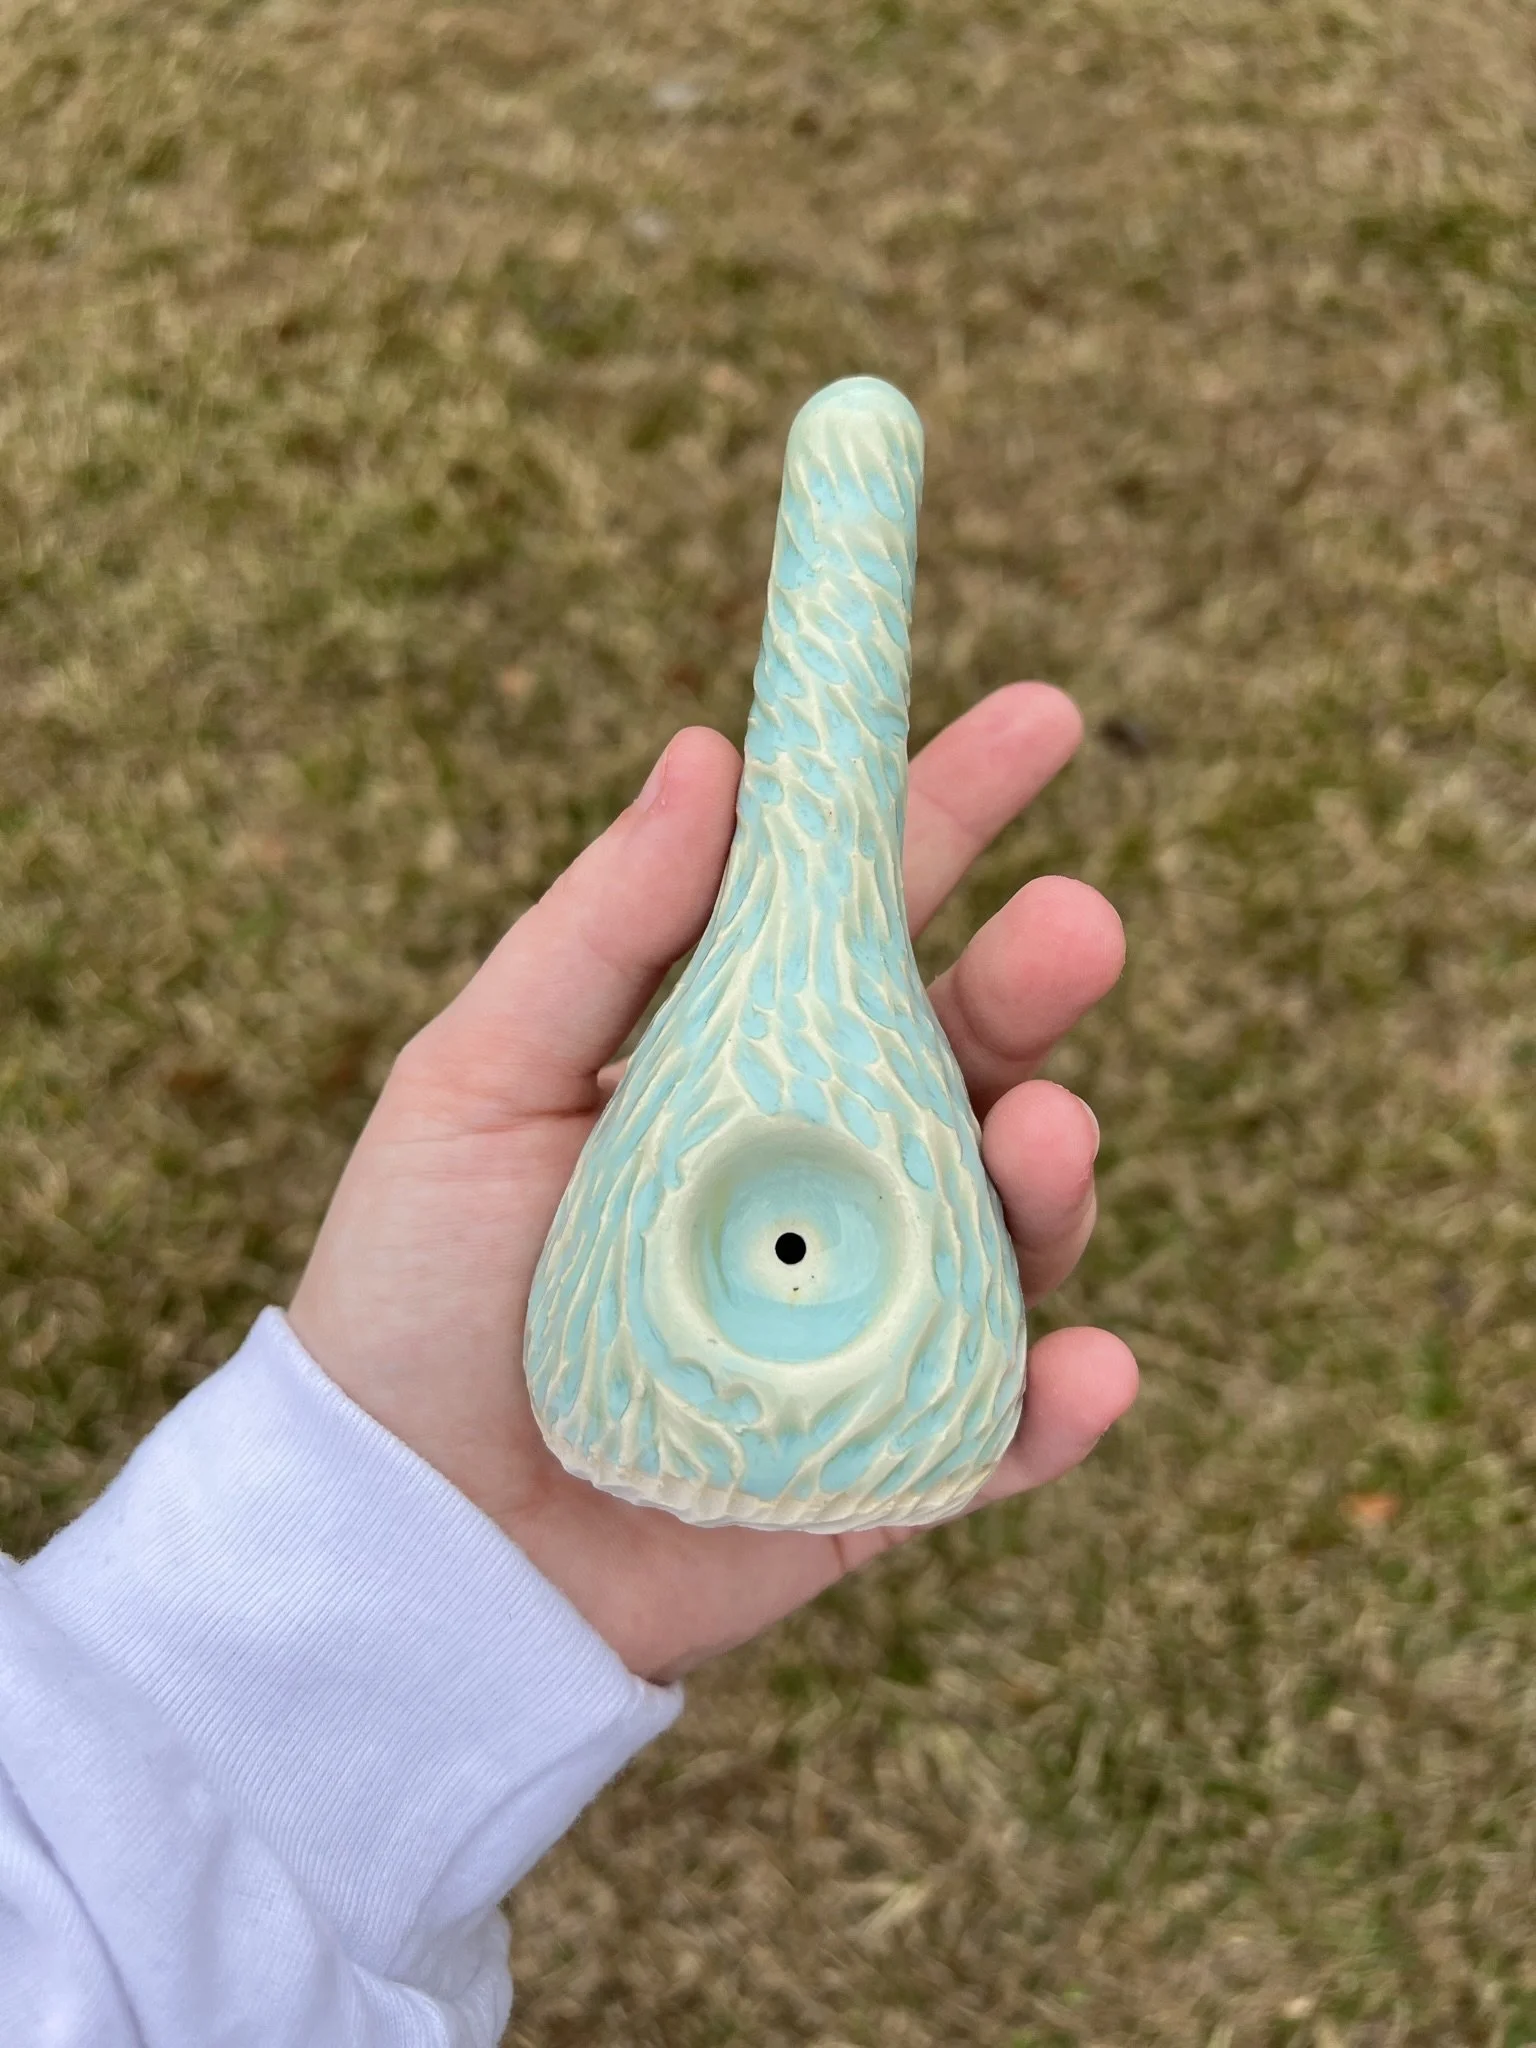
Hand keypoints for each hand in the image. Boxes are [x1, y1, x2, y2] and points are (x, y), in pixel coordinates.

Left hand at [289, 683, 1136, 1682]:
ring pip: (1010, 1226)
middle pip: (965, 1057)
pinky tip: (1088, 1371)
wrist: (400, 1537)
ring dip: (1054, 1175)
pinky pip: (1003, 1429)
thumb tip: (711, 750)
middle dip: (1034, 985)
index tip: (1044, 717)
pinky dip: (1061, 1404)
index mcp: (735, 1061)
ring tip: (1047, 1135)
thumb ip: (599, 929)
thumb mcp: (475, 1083)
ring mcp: (869, 1312)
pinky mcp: (888, 1459)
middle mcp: (825, 1172)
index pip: (861, 918)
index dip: (950, 814)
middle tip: (1075, 929)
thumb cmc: (420, 1294)